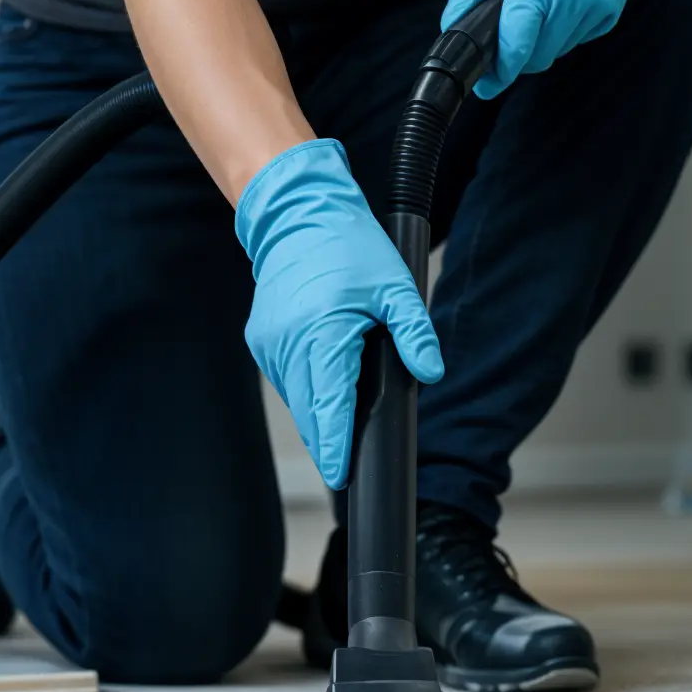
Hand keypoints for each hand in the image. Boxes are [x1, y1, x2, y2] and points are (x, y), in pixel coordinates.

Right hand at [235, 139, 443, 489]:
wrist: (297, 216)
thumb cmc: (348, 247)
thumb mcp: (395, 287)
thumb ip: (415, 333)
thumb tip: (430, 372)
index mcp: (322, 333)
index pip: (329, 405)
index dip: (335, 446)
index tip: (341, 475)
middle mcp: (288, 344)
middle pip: (310, 412)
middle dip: (329, 439)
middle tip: (347, 463)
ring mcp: (269, 345)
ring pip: (297, 400)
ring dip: (319, 413)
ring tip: (341, 420)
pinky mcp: (261, 342)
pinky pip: (287, 379)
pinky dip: (307, 388)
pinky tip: (325, 381)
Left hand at [440, 0, 648, 98]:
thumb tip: (451, 29)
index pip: (517, 49)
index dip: (501, 71)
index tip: (489, 83)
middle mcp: (570, 2)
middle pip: (537, 58)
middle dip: (519, 54)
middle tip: (510, 32)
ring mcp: (595, 8)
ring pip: (559, 51)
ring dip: (543, 41)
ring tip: (538, 5)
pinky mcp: (610, 10)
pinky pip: (579, 38)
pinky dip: (565, 30)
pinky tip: (561, 1)